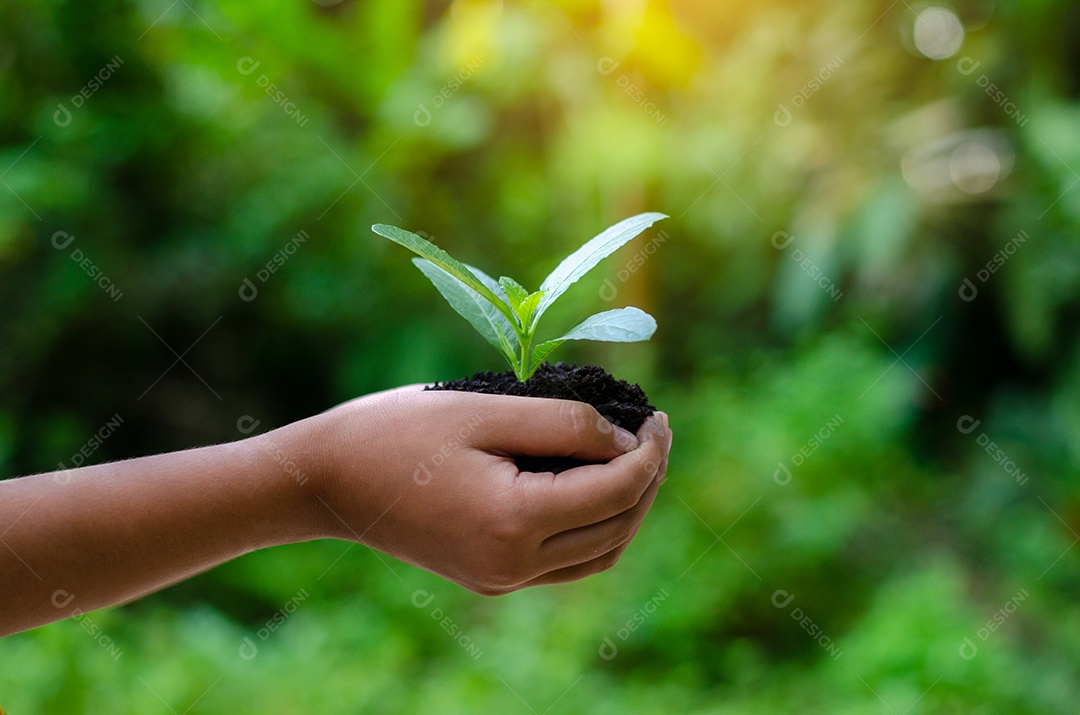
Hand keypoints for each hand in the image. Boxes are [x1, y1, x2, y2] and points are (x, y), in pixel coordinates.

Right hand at [304, 389, 671, 594]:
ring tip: (635, 457)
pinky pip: (566, 561)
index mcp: (513, 522)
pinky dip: (594, 528)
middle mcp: (513, 565)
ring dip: (627, 508)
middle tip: (654, 431)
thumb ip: (563, 423)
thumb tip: (625, 441)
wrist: (329, 479)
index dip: (649, 452)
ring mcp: (501, 579)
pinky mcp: (490, 578)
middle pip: (616, 527)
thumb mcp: (485, 409)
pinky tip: (594, 487)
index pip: (615, 491)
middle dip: (646, 479)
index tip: (659, 415)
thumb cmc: (398, 431)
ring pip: (598, 553)